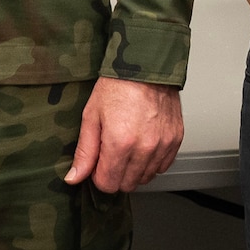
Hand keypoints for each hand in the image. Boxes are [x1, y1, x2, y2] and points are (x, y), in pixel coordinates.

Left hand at [64, 79, 182, 192]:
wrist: (146, 65)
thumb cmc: (118, 86)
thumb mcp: (91, 116)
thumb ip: (84, 152)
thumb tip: (74, 177)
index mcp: (120, 143)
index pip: (108, 184)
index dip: (99, 176)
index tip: (99, 163)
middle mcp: (144, 148)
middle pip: (127, 184)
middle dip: (116, 174)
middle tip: (112, 152)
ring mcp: (162, 145)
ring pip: (146, 178)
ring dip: (135, 169)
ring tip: (129, 145)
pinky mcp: (176, 140)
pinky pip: (163, 166)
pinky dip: (152, 161)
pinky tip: (144, 144)